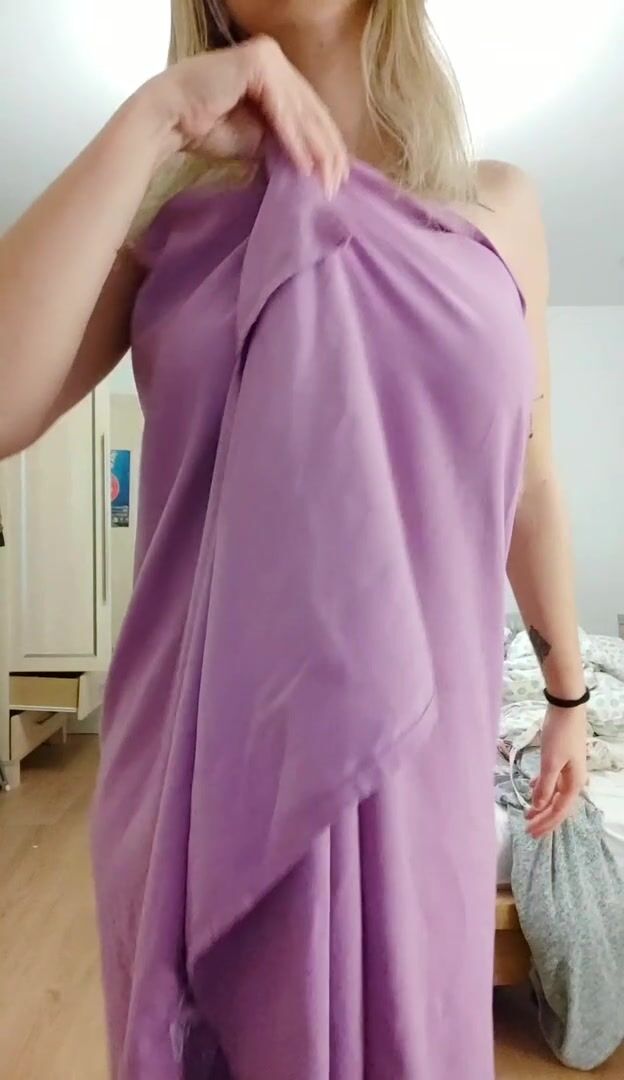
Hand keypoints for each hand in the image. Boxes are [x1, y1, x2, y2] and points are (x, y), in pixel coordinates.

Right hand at [143, 36, 348, 195]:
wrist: (168, 118)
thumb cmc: (204, 127)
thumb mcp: (254, 137)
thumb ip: (282, 141)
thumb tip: (312, 162)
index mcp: (274, 72)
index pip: (308, 109)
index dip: (324, 144)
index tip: (336, 177)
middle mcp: (274, 58)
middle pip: (310, 109)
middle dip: (327, 151)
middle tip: (337, 184)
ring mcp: (267, 56)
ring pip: (300, 110)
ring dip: (316, 150)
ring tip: (327, 180)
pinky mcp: (258, 61)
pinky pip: (282, 108)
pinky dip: (295, 139)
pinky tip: (306, 165)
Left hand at [525, 704, 587, 838]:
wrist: (566, 709)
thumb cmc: (559, 735)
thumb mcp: (550, 762)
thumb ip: (545, 786)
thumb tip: (539, 806)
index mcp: (574, 784)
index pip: (558, 811)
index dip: (545, 824)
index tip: (530, 833)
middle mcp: (574, 780)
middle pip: (558, 806)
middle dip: (543, 818)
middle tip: (527, 830)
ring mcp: (569, 771)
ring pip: (555, 795)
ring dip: (542, 805)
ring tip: (528, 814)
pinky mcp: (561, 761)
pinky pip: (552, 782)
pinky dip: (542, 788)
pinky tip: (532, 789)